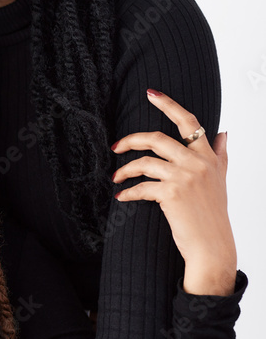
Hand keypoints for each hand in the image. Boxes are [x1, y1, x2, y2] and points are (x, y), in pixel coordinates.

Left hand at [111, 89, 236, 293]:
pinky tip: (122, 195)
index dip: (168, 104)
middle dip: (132, 140)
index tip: (151, 93)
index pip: (189, 121)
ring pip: (145, 162)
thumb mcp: (220, 179)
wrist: (213, 245)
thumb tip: (223, 132)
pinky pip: (142, 186)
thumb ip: (220, 154)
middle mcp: (197, 163)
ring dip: (125, 169)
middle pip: (158, 138)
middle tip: (116, 146)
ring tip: (117, 177)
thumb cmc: (213, 214)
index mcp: (208, 156)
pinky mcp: (172, 194)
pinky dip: (128, 191)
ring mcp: (184, 177)